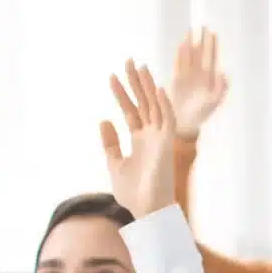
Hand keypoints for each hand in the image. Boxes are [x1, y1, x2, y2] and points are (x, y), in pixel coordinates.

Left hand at [98, 63, 178, 218]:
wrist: (147, 211)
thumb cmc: (133, 193)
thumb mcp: (115, 163)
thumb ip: (110, 142)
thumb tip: (103, 119)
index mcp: (140, 140)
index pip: (131, 110)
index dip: (122, 94)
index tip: (112, 76)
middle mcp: (152, 136)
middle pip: (143, 103)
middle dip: (135, 82)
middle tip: (128, 61)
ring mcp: (160, 139)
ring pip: (155, 106)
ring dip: (148, 87)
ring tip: (139, 66)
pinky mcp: (167, 145)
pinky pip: (168, 121)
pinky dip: (164, 105)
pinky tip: (157, 89)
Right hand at [167, 28, 229, 136]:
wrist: (185, 121)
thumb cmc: (201, 113)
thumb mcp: (213, 101)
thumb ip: (220, 88)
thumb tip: (225, 73)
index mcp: (210, 79)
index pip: (212, 58)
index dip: (212, 46)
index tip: (213, 33)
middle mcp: (199, 75)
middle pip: (201, 54)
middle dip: (202, 40)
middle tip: (203, 26)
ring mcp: (188, 76)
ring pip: (190, 56)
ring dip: (191, 44)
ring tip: (191, 32)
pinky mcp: (177, 78)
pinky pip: (179, 63)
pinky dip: (180, 54)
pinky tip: (182, 44)